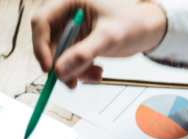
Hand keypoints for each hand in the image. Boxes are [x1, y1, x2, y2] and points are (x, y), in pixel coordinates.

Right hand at [31, 0, 167, 88]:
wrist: (147, 31)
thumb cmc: (133, 23)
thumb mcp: (108, 37)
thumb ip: (83, 54)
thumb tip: (59, 71)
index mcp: (70, 1)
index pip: (41, 21)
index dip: (40, 45)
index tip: (49, 67)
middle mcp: (67, 14)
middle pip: (47, 42)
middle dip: (59, 64)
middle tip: (71, 81)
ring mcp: (71, 30)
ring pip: (58, 56)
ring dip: (73, 71)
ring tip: (94, 74)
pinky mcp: (77, 44)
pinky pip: (69, 63)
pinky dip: (80, 72)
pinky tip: (96, 71)